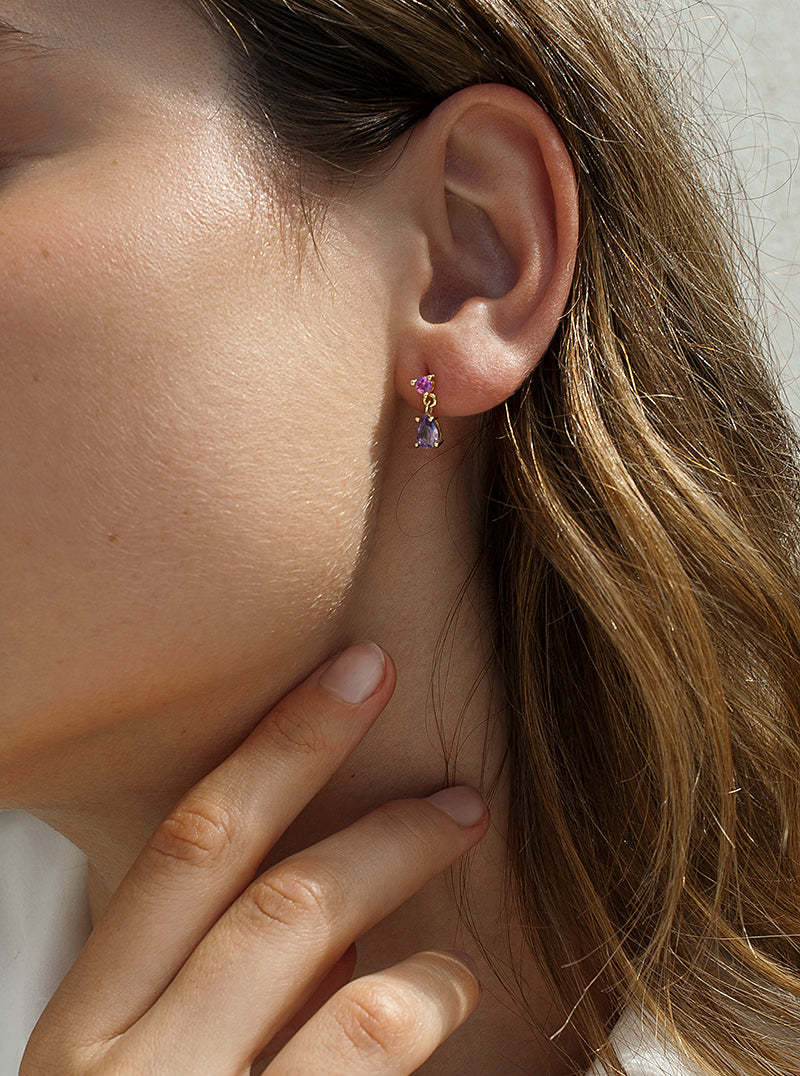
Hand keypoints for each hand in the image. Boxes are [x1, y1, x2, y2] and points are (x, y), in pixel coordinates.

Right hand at [23, 642, 488, 1074]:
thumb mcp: (123, 1071)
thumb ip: (195, 985)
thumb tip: (318, 890)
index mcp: (84, 1033)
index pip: (195, 848)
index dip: (287, 746)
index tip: (361, 674)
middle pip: (289, 908)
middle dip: (391, 834)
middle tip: (466, 799)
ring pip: (361, 1018)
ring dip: (432, 974)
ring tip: (458, 969)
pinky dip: (432, 1054)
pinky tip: (460, 1048)